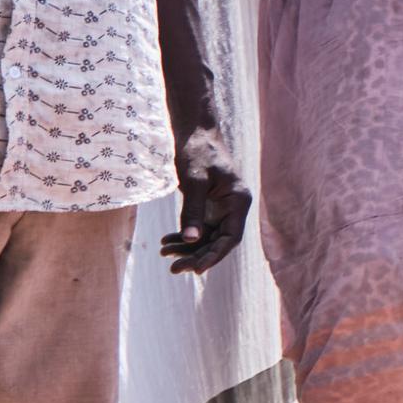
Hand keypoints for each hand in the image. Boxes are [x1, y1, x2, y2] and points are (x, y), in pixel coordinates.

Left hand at [162, 126, 252, 270]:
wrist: (194, 132)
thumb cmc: (197, 152)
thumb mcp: (193, 181)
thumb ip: (193, 211)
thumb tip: (191, 240)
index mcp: (239, 201)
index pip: (231, 238)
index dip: (215, 256)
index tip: (196, 270)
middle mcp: (233, 207)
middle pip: (218, 242)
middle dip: (196, 256)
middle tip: (173, 269)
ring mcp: (221, 208)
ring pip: (207, 238)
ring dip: (187, 249)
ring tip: (164, 252)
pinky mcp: (209, 206)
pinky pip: (199, 228)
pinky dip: (184, 236)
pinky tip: (166, 241)